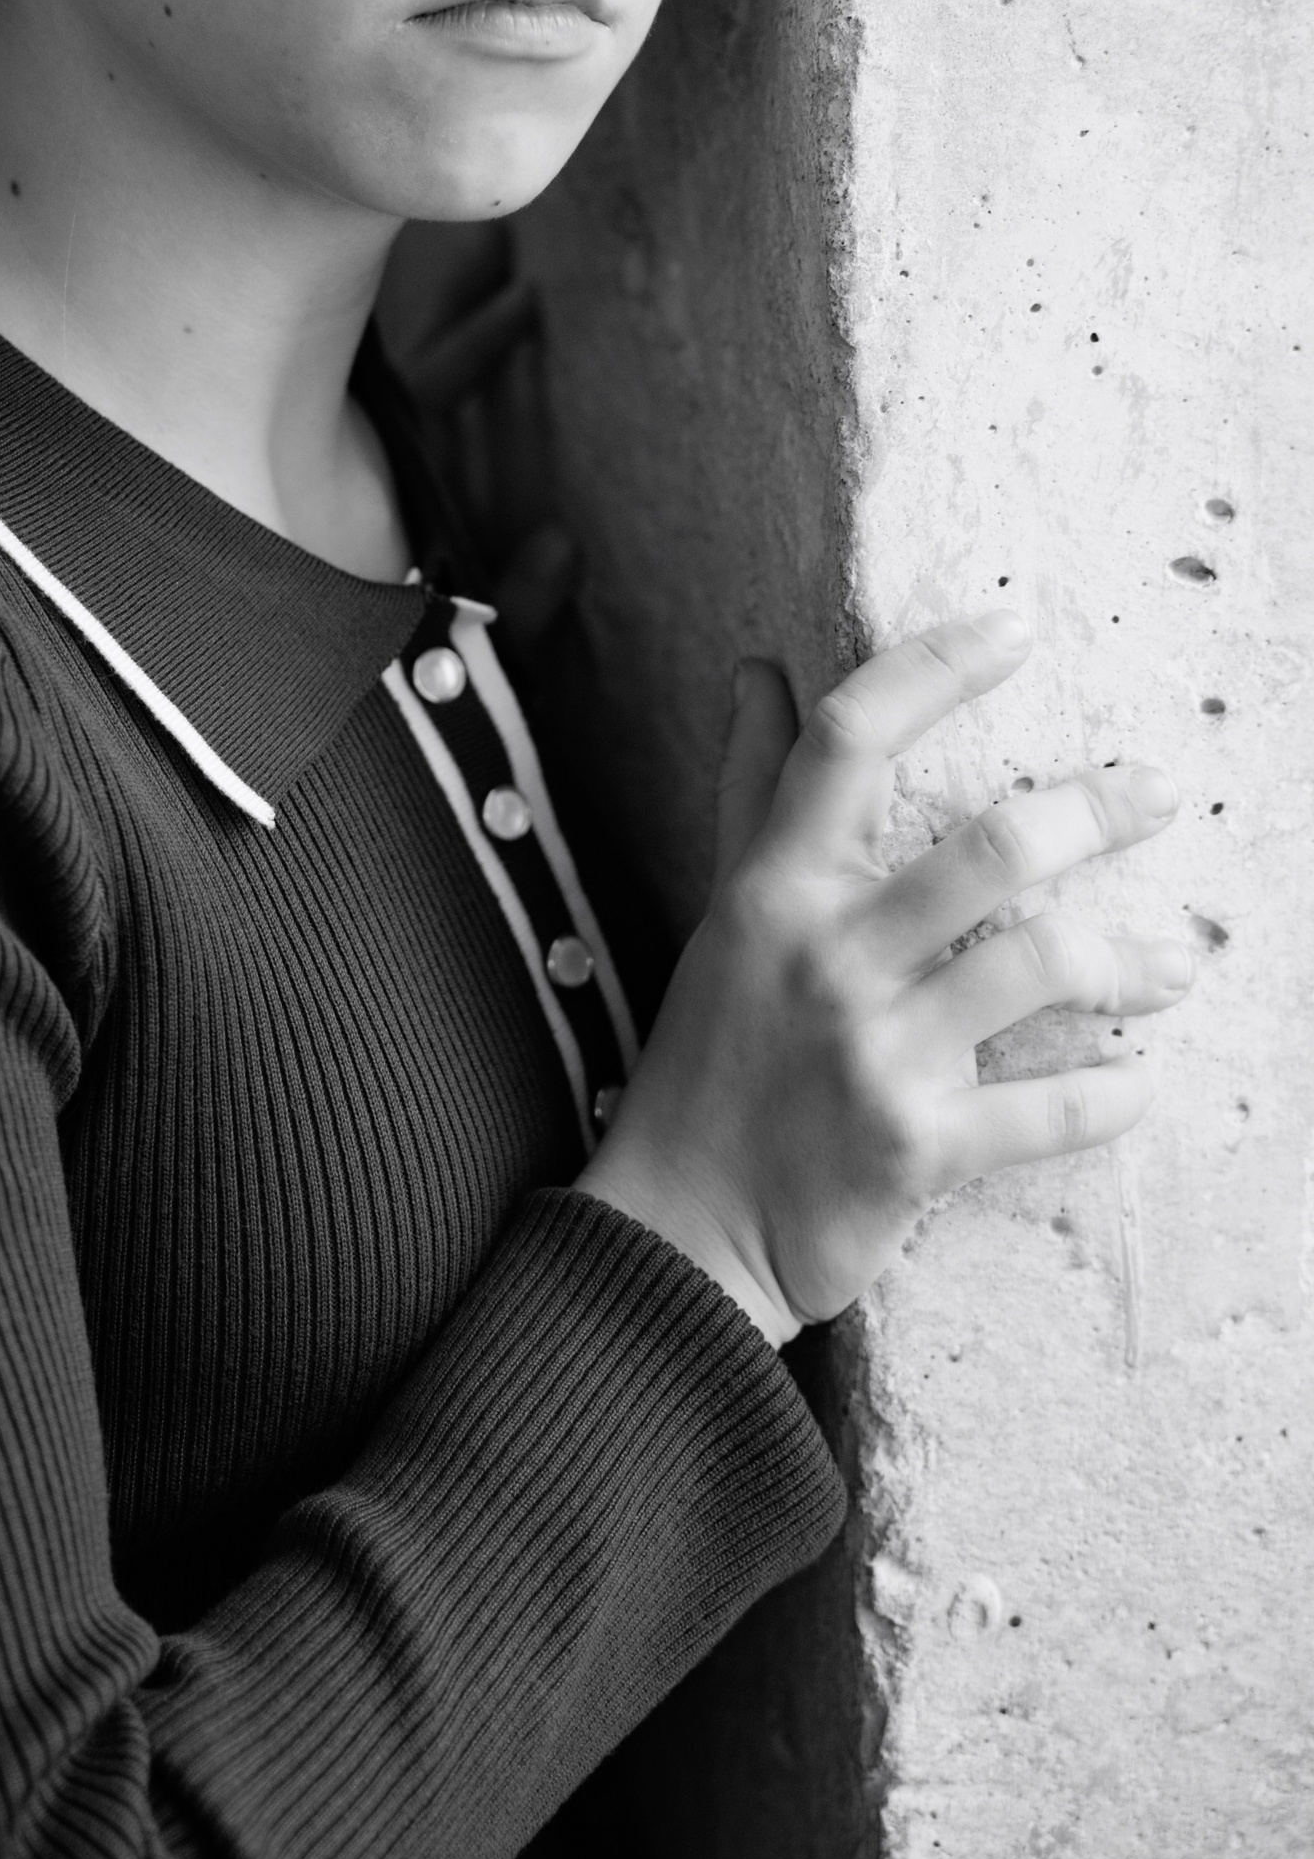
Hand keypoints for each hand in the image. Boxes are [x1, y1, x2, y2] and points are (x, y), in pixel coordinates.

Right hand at [577, 612, 1191, 1345]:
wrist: (677, 1232)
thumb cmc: (708, 1060)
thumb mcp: (722, 913)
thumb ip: (751, 791)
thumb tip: (758, 671)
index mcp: (774, 888)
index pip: (850, 739)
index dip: (936, 669)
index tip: (1016, 627)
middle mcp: (826, 955)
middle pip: (991, 847)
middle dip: (1098, 809)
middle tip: (1160, 790)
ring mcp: (875, 1052)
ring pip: (1043, 968)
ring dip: (1136, 958)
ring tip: (1180, 959)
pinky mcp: (917, 1150)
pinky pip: (1052, 1111)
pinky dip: (1112, 1094)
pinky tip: (1140, 1082)